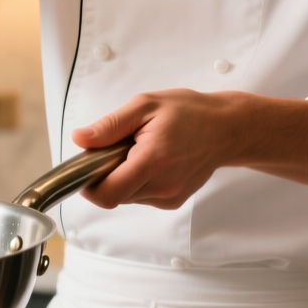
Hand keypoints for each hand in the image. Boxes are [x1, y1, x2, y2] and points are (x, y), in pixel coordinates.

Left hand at [72, 90, 307, 209]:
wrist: (228, 129)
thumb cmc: (190, 113)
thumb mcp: (145, 106)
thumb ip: (110, 126)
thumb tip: (80, 139)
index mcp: (153, 161)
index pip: (108, 193)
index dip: (89, 184)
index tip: (87, 165)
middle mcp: (162, 186)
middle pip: (114, 196)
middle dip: (106, 175)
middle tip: (118, 148)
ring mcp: (169, 197)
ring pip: (126, 197)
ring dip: (122, 178)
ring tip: (138, 151)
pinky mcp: (172, 201)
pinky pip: (141, 197)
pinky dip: (137, 181)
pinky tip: (150, 161)